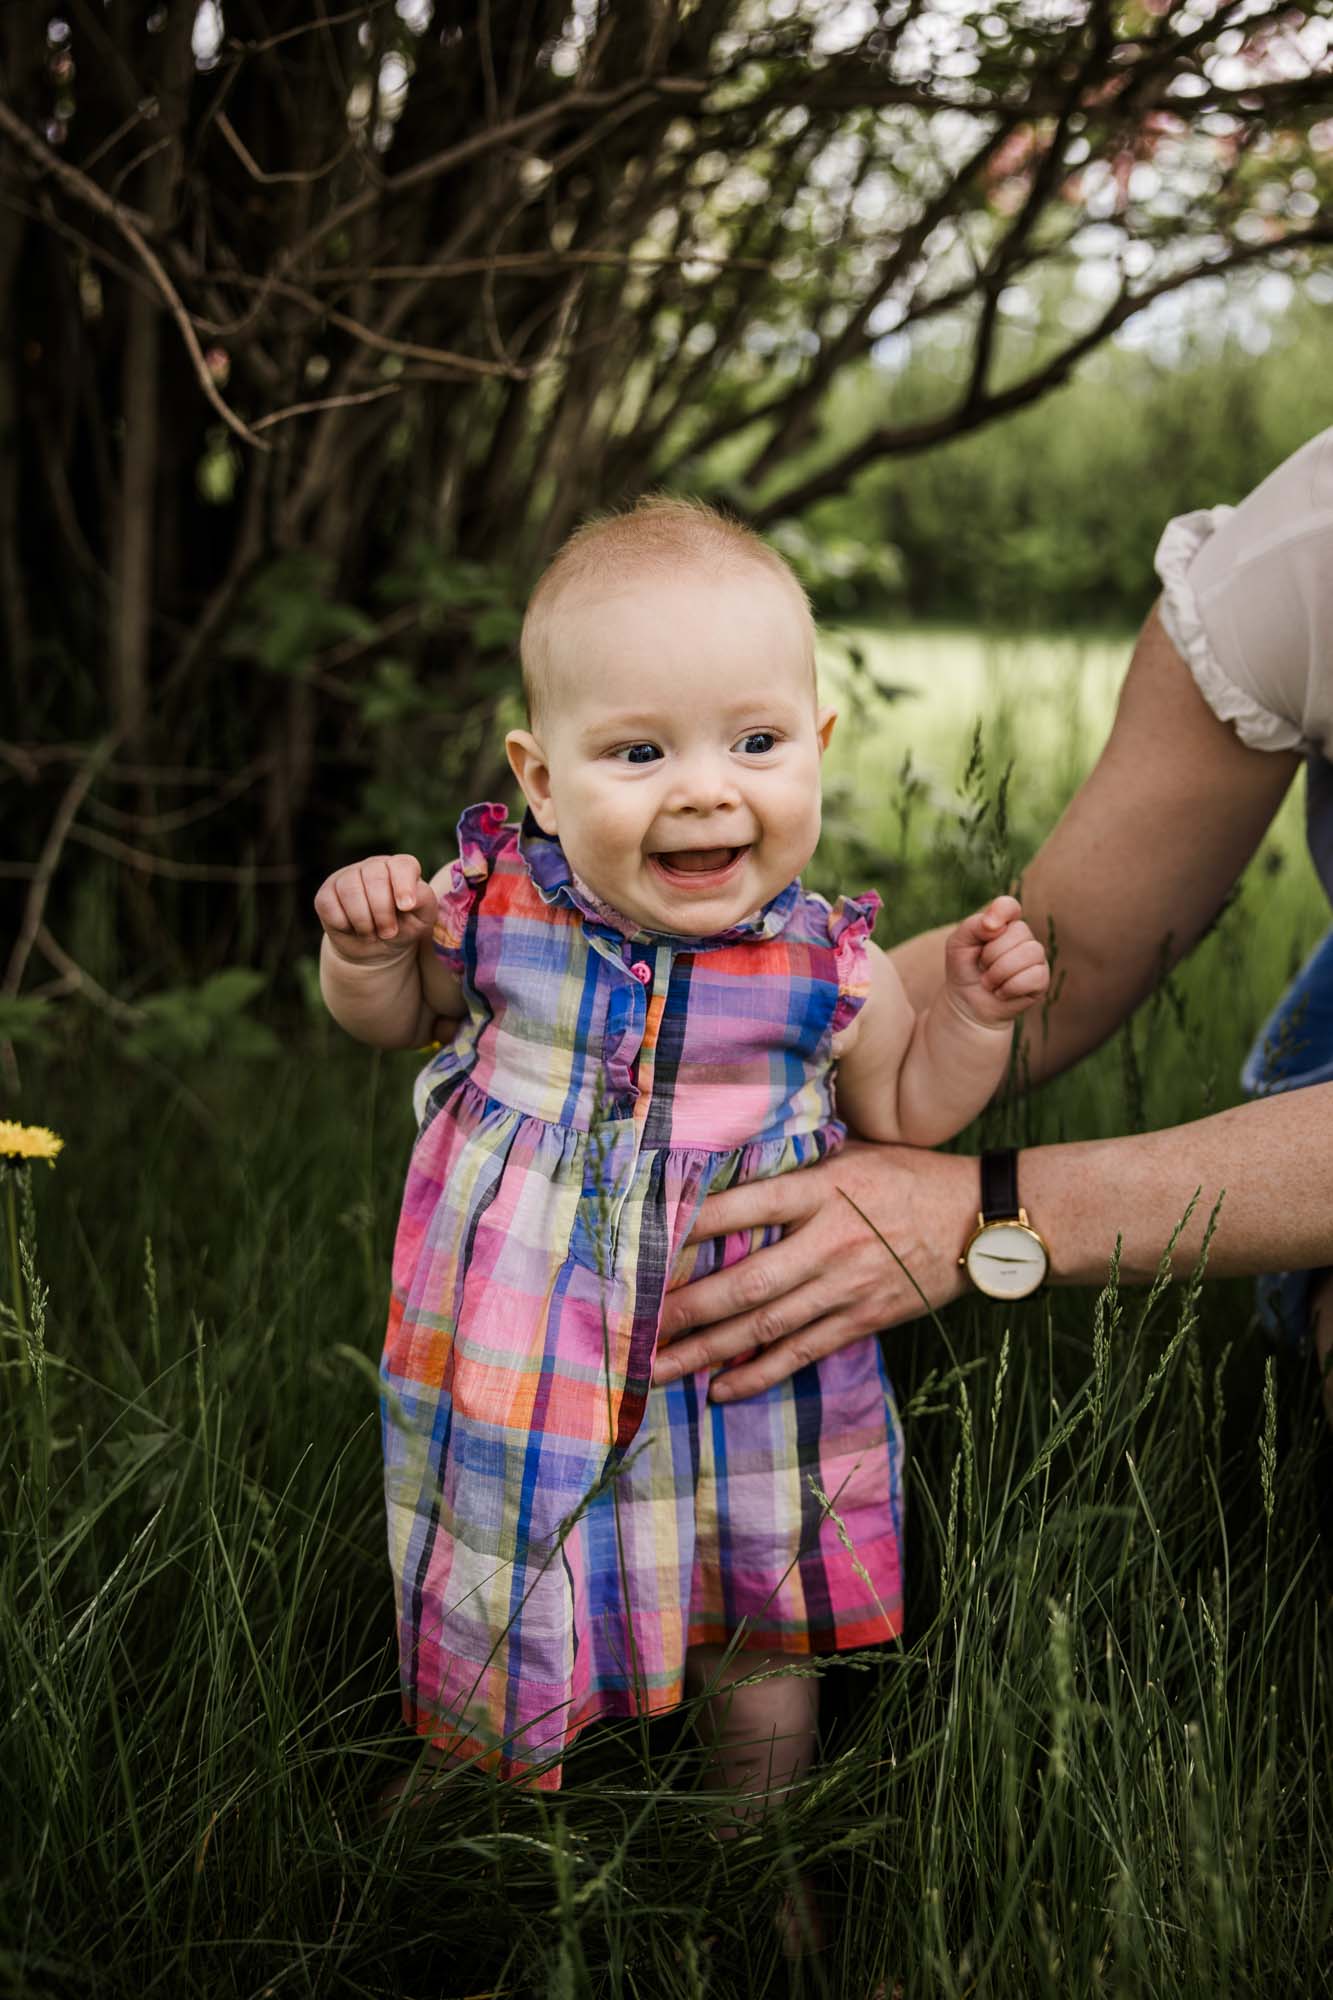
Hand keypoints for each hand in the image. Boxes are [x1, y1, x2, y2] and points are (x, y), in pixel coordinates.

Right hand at [314, 854, 438, 964]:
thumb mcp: (422, 918)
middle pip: (375, 878)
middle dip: (383, 912)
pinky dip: (343, 923)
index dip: (404, 885)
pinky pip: (330, 904)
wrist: (376, 949)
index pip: (402, 865)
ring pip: (350, 890)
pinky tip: (351, 928)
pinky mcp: (326, 894)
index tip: (406, 907)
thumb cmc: (403, 928)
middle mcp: (373, 866)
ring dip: (363, 920)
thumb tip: (409, 898)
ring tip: (371, 933)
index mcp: (400, 868)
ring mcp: (347, 877)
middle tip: (388, 932)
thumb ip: (424, 901)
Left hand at [653, 1142, 976, 1399]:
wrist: (981, 1220)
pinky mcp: (863, 1320)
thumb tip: (733, 1160)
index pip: (745, 1208)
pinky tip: (720, 1390)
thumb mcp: (854, 1151)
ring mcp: (847, 1287)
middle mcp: (831, 1241)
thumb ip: (799, 1162)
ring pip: (766, 1327)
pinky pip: (802, 1353)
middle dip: (687, 1308)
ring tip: (659, 1368)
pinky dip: (760, 1374)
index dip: (693, 1227)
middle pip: (748, 1282)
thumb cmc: (909, 1176)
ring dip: (708, 1351)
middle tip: (637, 1325)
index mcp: (824, 1189)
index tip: (646, 1242)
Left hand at [945, 895, 1048, 1028]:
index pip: (1010, 906)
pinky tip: (1001, 992)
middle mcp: (1023, 937)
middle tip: (982, 967)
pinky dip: (1010, 987)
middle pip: (1019, 932)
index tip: (987, 927)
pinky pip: (1034, 976)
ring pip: (1029, 953)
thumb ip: (973, 926)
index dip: (1001, 912)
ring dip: (1000, 972)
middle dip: (992, 954)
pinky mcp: (1041, 980)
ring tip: (989, 982)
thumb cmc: (964, 969)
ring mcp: (1035, 958)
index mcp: (1003, 923)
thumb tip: (996, 926)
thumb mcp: (958, 943)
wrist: (968, 1003)